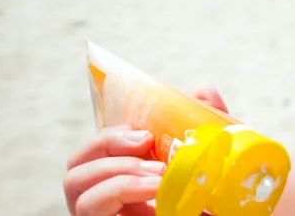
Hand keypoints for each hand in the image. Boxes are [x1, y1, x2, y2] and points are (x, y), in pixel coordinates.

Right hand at [63, 86, 228, 215]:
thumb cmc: (218, 203)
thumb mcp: (213, 161)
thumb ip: (206, 126)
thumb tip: (202, 92)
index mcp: (125, 178)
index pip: (96, 150)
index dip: (111, 134)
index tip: (144, 132)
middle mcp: (109, 202)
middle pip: (76, 166)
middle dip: (105, 146)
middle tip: (146, 146)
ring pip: (76, 189)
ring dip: (115, 171)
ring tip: (156, 174)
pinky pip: (89, 212)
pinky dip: (120, 192)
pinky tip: (155, 191)